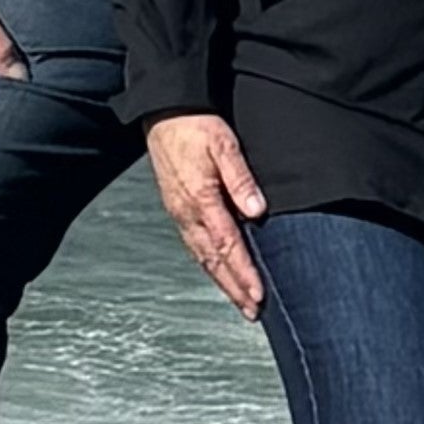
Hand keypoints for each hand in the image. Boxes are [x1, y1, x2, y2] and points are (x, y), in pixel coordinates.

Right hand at [146, 113, 267, 318]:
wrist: (164, 112)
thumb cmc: (195, 125)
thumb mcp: (224, 145)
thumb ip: (240, 179)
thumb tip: (257, 211)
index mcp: (200, 200)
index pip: (227, 246)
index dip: (243, 274)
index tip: (258, 295)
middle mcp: (187, 213)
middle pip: (213, 261)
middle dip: (234, 288)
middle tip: (253, 312)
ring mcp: (180, 213)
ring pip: (203, 257)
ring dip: (222, 282)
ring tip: (241, 301)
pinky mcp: (178, 209)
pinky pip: (195, 245)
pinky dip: (210, 264)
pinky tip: (219, 272)